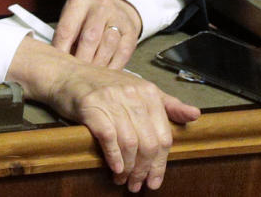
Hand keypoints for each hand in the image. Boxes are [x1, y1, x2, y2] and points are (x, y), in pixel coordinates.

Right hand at [9, 37, 199, 191]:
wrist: (64, 74)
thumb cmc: (100, 85)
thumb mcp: (136, 89)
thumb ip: (166, 104)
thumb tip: (196, 115)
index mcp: (148, 91)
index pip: (164, 136)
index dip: (161, 163)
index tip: (155, 180)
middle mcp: (132, 93)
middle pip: (149, 142)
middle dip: (145, 170)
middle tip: (138, 185)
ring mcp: (111, 98)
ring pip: (130, 143)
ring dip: (129, 168)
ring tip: (124, 180)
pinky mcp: (91, 106)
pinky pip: (109, 137)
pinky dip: (114, 157)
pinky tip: (115, 168)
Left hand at [53, 0, 141, 69]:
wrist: (114, 9)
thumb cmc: (86, 19)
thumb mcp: (72, 20)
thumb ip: (65, 37)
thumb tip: (57, 61)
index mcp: (79, 1)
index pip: (66, 29)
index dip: (61, 51)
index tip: (58, 65)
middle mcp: (100, 6)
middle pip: (89, 38)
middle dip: (81, 60)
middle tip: (75, 74)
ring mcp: (118, 17)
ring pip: (107, 45)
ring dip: (97, 64)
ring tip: (89, 75)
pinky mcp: (132, 31)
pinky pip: (122, 53)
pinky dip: (112, 67)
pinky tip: (103, 73)